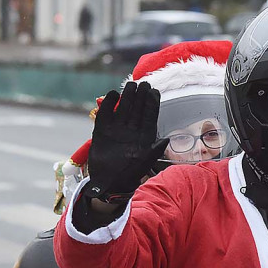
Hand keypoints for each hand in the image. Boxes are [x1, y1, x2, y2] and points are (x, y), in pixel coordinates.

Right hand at [85, 81, 167, 202]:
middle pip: (137, 109)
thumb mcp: (145, 162)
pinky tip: (112, 94)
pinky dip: (108, 104)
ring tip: (130, 86)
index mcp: (144, 135)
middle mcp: (131, 130)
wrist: (109, 183)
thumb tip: (165, 140)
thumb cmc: (130, 174)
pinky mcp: (102, 131)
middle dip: (141, 96)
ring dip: (127, 97)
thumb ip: (154, 150)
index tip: (154, 91)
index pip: (149, 115)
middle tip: (143, 83)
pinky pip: (106, 114)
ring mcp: (117, 129)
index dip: (152, 103)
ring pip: (123, 109)